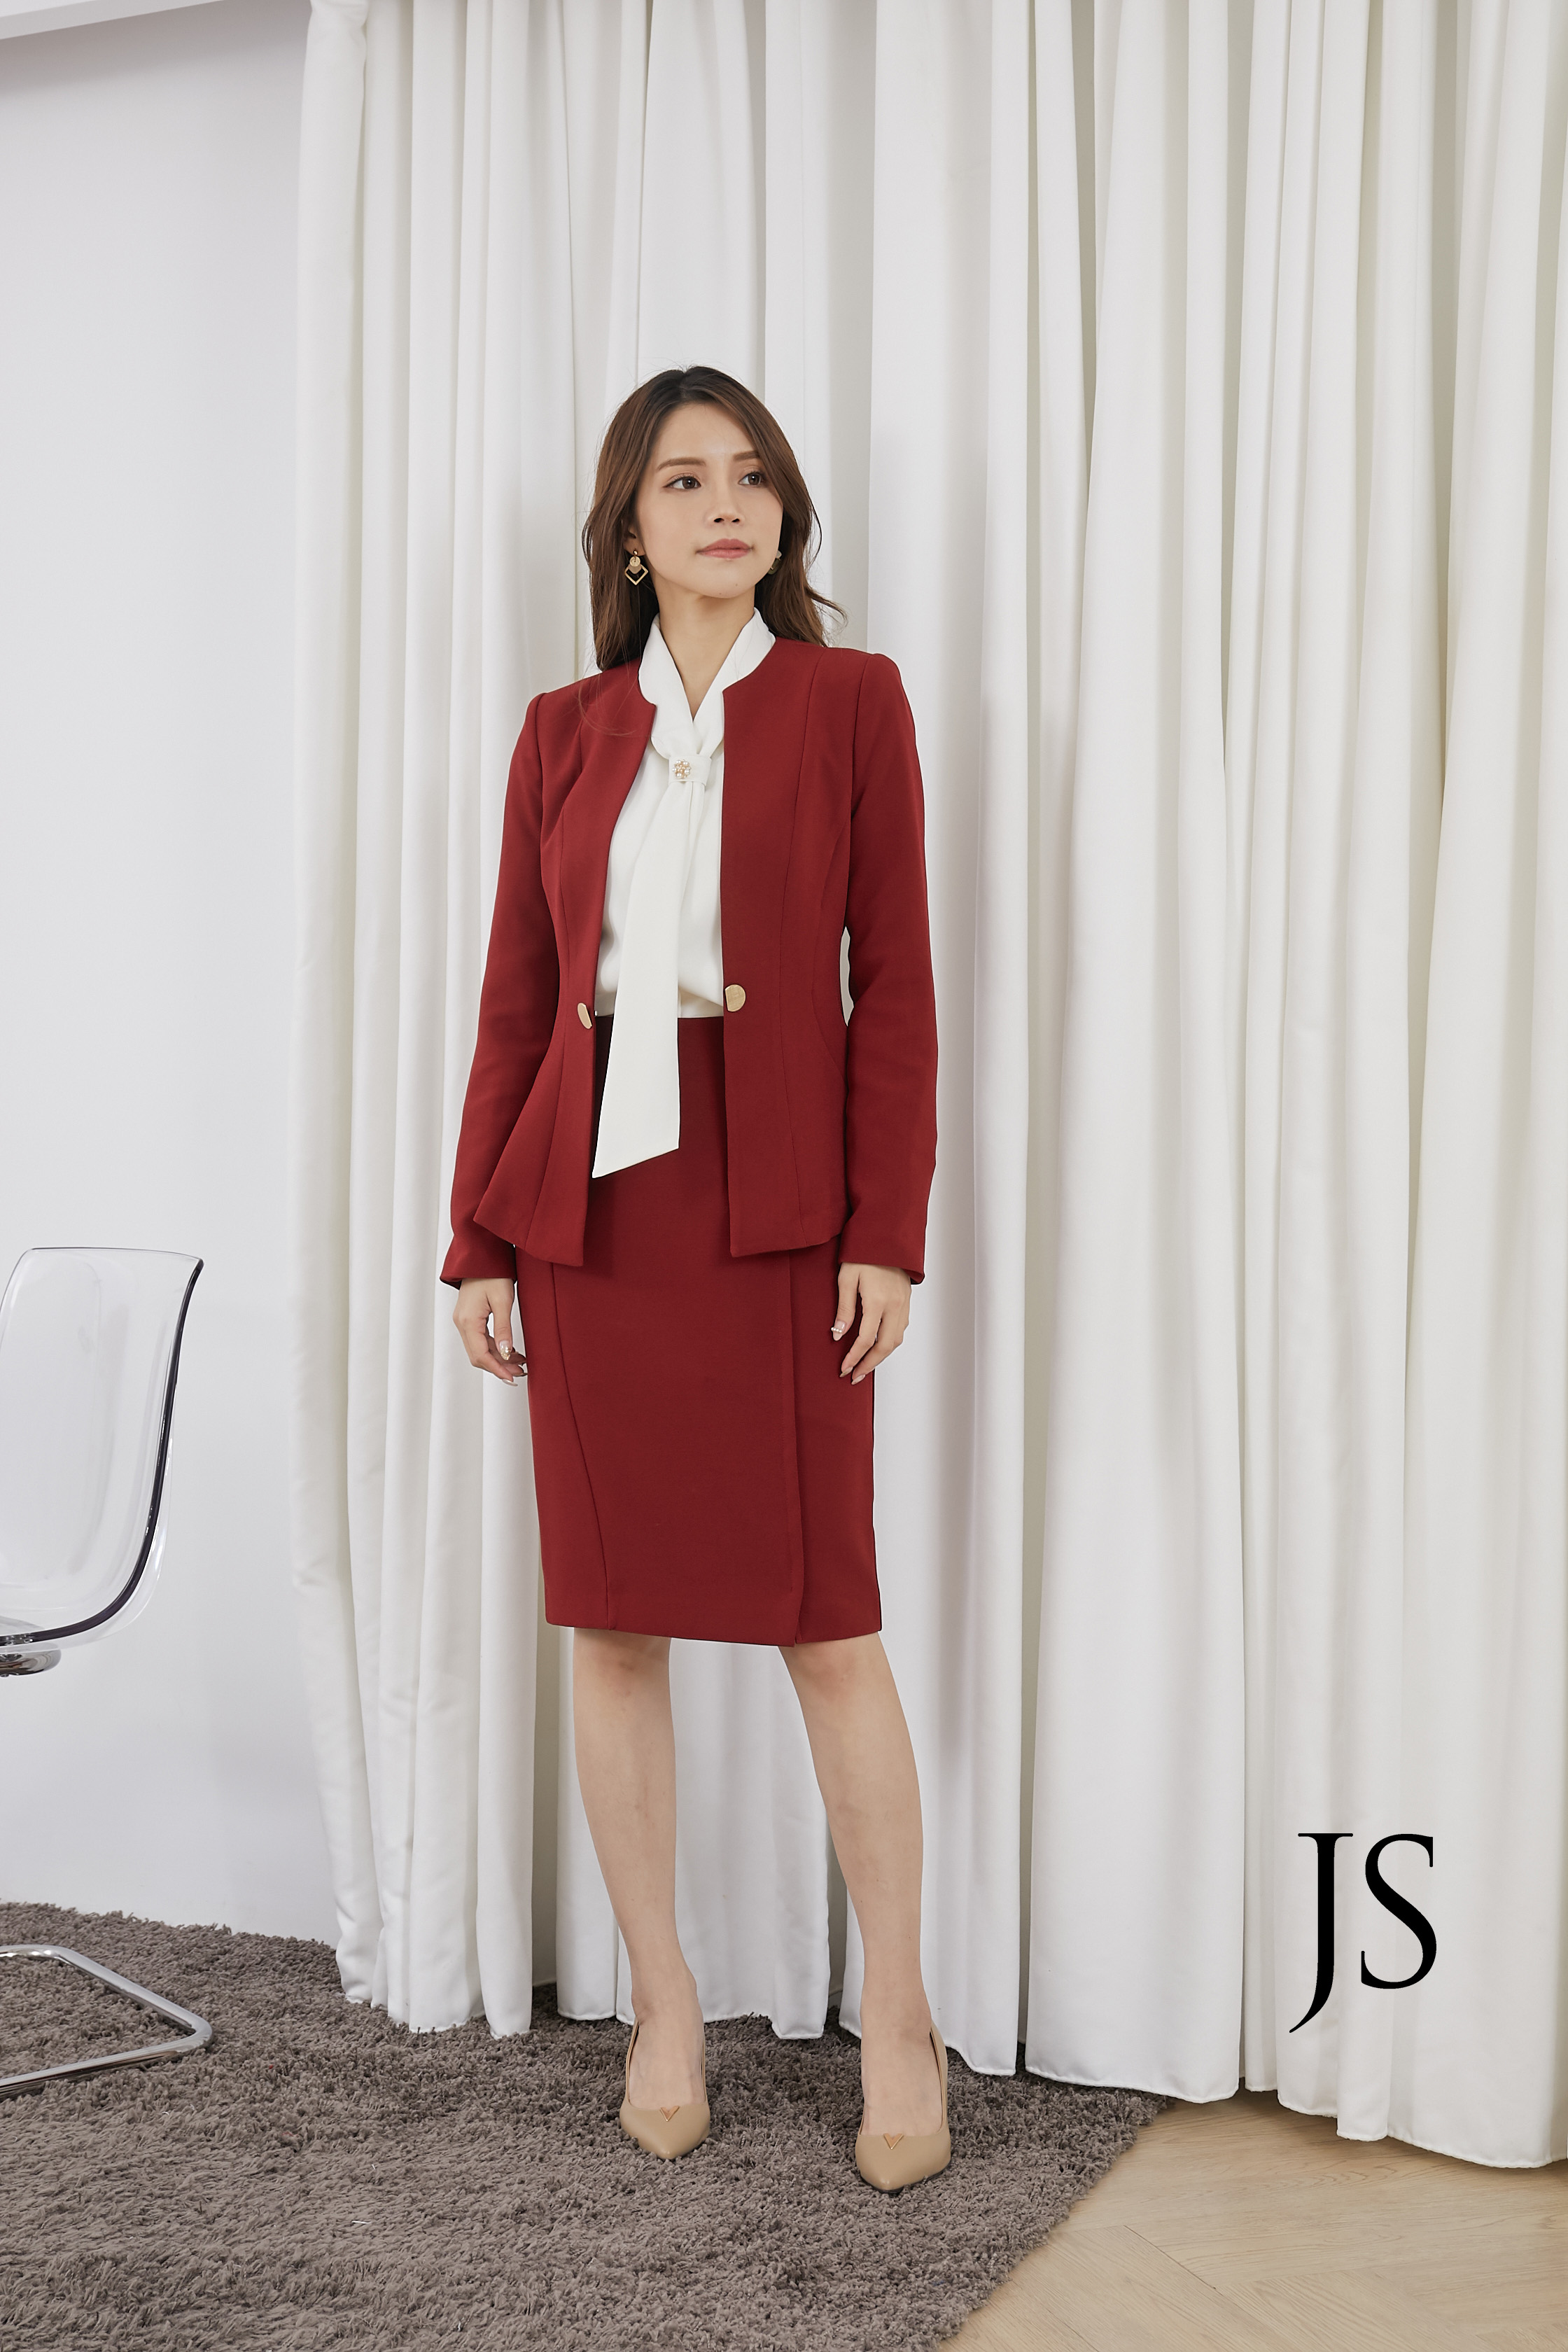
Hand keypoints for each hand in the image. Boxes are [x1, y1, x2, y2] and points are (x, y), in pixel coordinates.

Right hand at [454, 1277, 523, 1383]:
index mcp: (468, 1320)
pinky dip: (494, 1348)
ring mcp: (463, 1321)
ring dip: (498, 1359)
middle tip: (520, 1372)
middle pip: (478, 1355)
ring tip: (520, 1363)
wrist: (482, 1258)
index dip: (496, 1369)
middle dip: (499, 1367)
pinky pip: (479, 1340)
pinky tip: (511, 1351)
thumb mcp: (503, 1301)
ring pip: (479, 1349)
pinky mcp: (469, 1319)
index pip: (480, 1355)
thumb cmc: (493, 1274)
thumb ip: (504, 1328)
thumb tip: (506, 1354)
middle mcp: (462, 1323)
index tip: (512, 1379)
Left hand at [833, 1262, 911, 1383]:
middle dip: (869, 1364)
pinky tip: (879, 1346)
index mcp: (877, 1300)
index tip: (843, 1368)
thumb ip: (844, 1308)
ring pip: (896, 1340)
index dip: (854, 1357)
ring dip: (881, 1356)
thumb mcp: (846, 1278)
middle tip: (855, 1376)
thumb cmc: (863, 1253)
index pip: (866, 1339)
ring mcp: (903, 1304)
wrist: (886, 1236)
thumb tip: (838, 1335)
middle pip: (885, 1346)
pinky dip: (890, 1342)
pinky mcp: (907, 1301)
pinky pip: (901, 1329)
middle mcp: (894, 1305)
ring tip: (866, 1366)